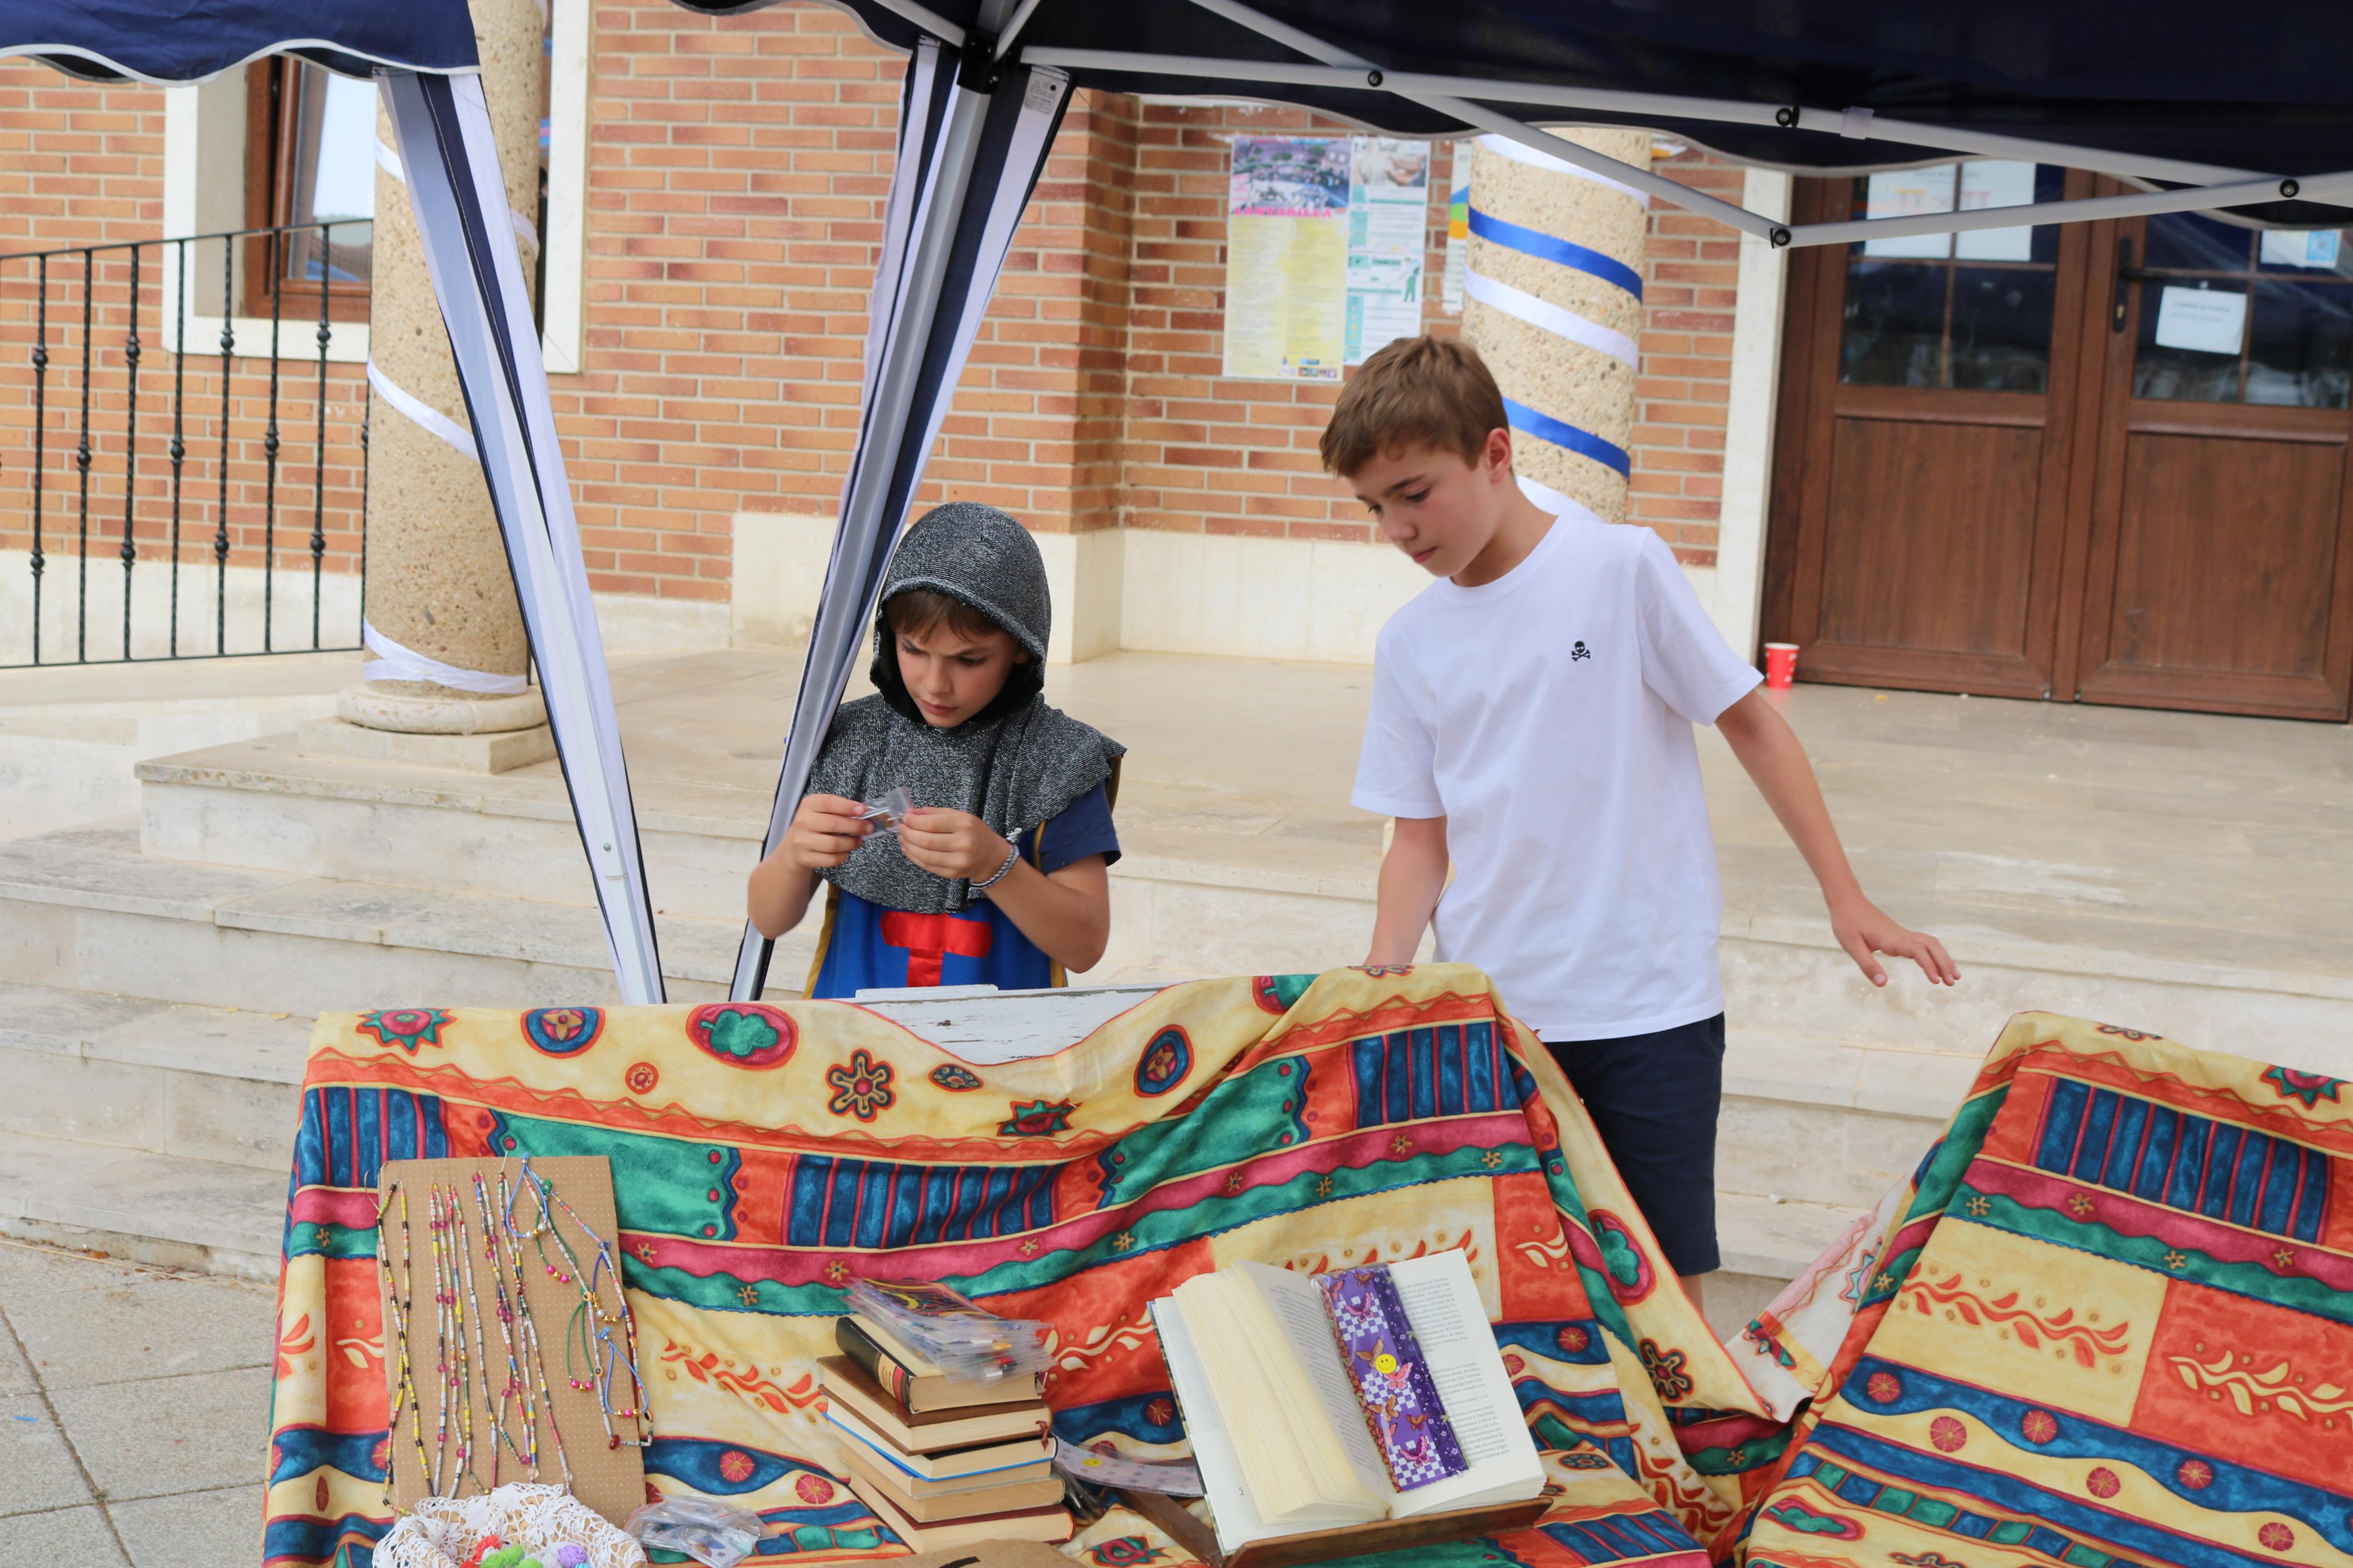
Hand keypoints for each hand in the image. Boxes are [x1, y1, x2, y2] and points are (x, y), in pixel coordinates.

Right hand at [785, 793, 871, 870]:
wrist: (795, 846)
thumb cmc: (816, 825)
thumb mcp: (823, 811)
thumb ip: (841, 810)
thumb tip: (865, 812)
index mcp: (809, 804)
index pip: (828, 803)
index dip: (847, 806)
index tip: (863, 810)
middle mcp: (803, 822)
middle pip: (833, 824)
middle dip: (855, 826)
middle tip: (869, 828)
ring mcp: (802, 841)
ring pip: (833, 844)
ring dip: (851, 843)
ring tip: (859, 840)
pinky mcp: (806, 858)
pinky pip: (830, 859)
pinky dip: (843, 856)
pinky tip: (847, 852)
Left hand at [898, 807, 1013, 882]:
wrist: (991, 857)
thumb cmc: (974, 833)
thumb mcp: (960, 816)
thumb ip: (935, 813)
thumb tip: (911, 813)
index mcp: (965, 825)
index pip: (932, 824)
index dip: (914, 822)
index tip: (904, 818)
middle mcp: (963, 844)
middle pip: (926, 841)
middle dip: (908, 834)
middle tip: (900, 828)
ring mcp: (958, 861)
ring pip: (924, 855)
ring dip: (908, 846)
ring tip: (902, 838)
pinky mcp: (952, 874)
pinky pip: (928, 866)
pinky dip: (914, 857)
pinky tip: (909, 849)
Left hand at [1829, 895, 1958, 987]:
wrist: (1847, 901)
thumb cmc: (1847, 923)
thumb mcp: (1852, 946)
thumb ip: (1867, 965)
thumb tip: (1884, 984)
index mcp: (1891, 939)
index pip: (1918, 952)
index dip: (1929, 966)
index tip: (1936, 981)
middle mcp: (1901, 935)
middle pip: (1932, 946)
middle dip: (1944, 963)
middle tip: (1953, 982)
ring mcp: (1902, 933)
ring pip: (1930, 943)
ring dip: (1943, 958)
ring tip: (1953, 976)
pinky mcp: (1900, 933)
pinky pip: (1923, 942)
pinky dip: (1934, 953)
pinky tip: (1936, 964)